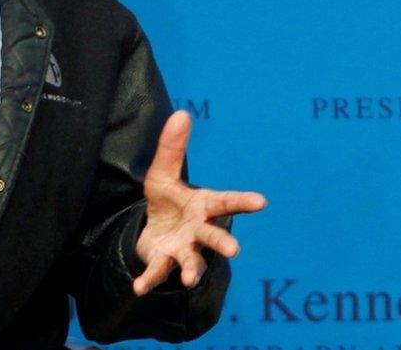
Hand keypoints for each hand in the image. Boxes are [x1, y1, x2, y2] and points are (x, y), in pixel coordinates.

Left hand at [132, 110, 265, 295]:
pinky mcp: (164, 261)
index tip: (262, 201)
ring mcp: (184, 249)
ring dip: (192, 269)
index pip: (226, 202)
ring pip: (192, 261)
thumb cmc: (168, 200)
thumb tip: (181, 113)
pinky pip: (158, 271)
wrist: (154, 229)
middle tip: (234, 250)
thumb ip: (171, 147)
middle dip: (222, 243)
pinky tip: (139, 287)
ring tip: (190, 278)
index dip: (243, 201)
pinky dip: (150, 280)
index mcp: (203, 206)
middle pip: (213, 237)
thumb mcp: (163, 172)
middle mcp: (199, 231)